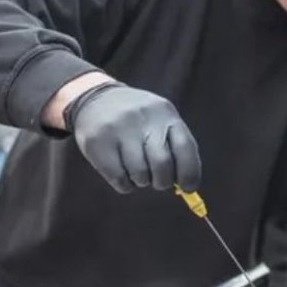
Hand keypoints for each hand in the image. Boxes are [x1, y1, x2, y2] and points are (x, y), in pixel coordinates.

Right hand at [66, 83, 200, 192]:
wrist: (96, 99)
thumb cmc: (139, 120)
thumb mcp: (160, 122)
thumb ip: (175, 149)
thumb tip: (188, 187)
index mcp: (165, 113)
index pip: (185, 147)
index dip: (190, 173)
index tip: (188, 187)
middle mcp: (143, 118)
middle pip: (162, 164)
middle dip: (163, 181)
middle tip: (159, 182)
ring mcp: (118, 129)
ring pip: (140, 174)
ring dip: (142, 182)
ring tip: (137, 172)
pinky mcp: (97, 142)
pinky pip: (119, 178)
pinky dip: (125, 185)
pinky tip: (123, 174)